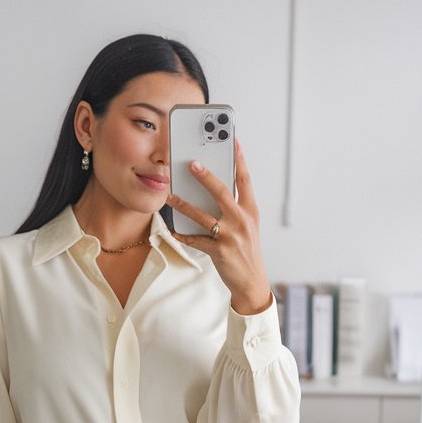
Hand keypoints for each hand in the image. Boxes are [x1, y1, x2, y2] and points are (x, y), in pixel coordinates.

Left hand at [167, 139, 272, 315]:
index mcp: (250, 211)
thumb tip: (212, 189)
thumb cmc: (246, 251)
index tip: (232, 140)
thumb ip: (234, 207)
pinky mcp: (219, 251)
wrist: (251, 282)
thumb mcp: (247, 226)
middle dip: (205, 176)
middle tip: (191, 162)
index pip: (244, 179)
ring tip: (170, 197)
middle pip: (222, 191)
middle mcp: (242, 220)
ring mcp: (231, 236)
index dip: (238, 159)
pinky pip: (195, 239)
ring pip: (202, 215)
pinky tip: (173, 230)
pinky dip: (183, 235)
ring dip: (183, 205)